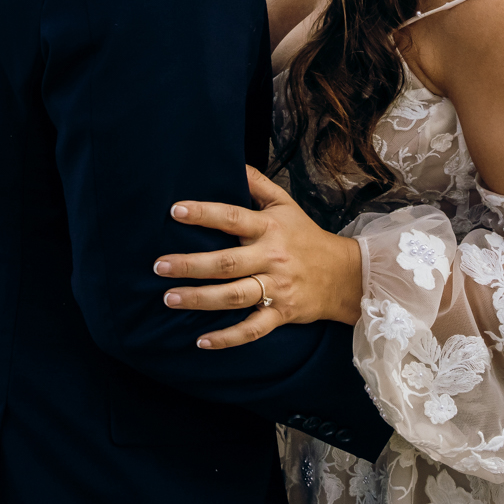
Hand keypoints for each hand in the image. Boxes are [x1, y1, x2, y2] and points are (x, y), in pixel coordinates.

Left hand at [155, 166, 363, 348]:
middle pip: (226, 263)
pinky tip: (202, 341)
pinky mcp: (281, 313)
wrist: (344, 275)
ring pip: (234, 296)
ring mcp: (276, 288)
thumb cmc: (306, 237)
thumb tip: (233, 162)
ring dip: (200, 299)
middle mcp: (271, 258)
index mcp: (269, 228)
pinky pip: (253, 329)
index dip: (204, 214)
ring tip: (170, 298)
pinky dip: (228, 337)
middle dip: (190, 265)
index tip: (175, 211)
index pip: (232, 218)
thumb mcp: (286, 204)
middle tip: (159, 266)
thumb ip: (258, 183)